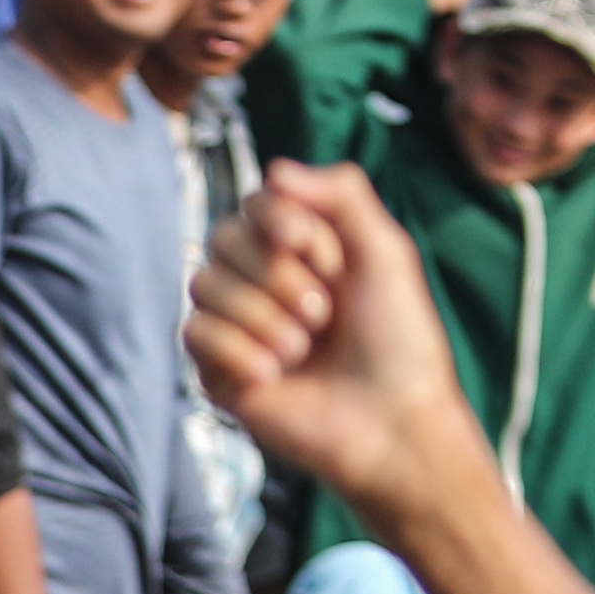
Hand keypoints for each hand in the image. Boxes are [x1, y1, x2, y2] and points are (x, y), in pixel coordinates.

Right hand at [188, 163, 495, 536]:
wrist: (391, 423)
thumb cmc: (398, 341)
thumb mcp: (385, 248)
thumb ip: (341, 191)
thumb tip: (273, 169)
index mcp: (301, 250)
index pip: (256, 204)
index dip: (282, 222)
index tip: (321, 252)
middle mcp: (262, 282)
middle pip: (225, 239)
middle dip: (278, 276)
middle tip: (324, 315)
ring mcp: (237, 327)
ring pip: (204, 284)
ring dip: (262, 317)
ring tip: (304, 350)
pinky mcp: (217, 372)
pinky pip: (196, 333)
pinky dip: (239, 352)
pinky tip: (275, 376)